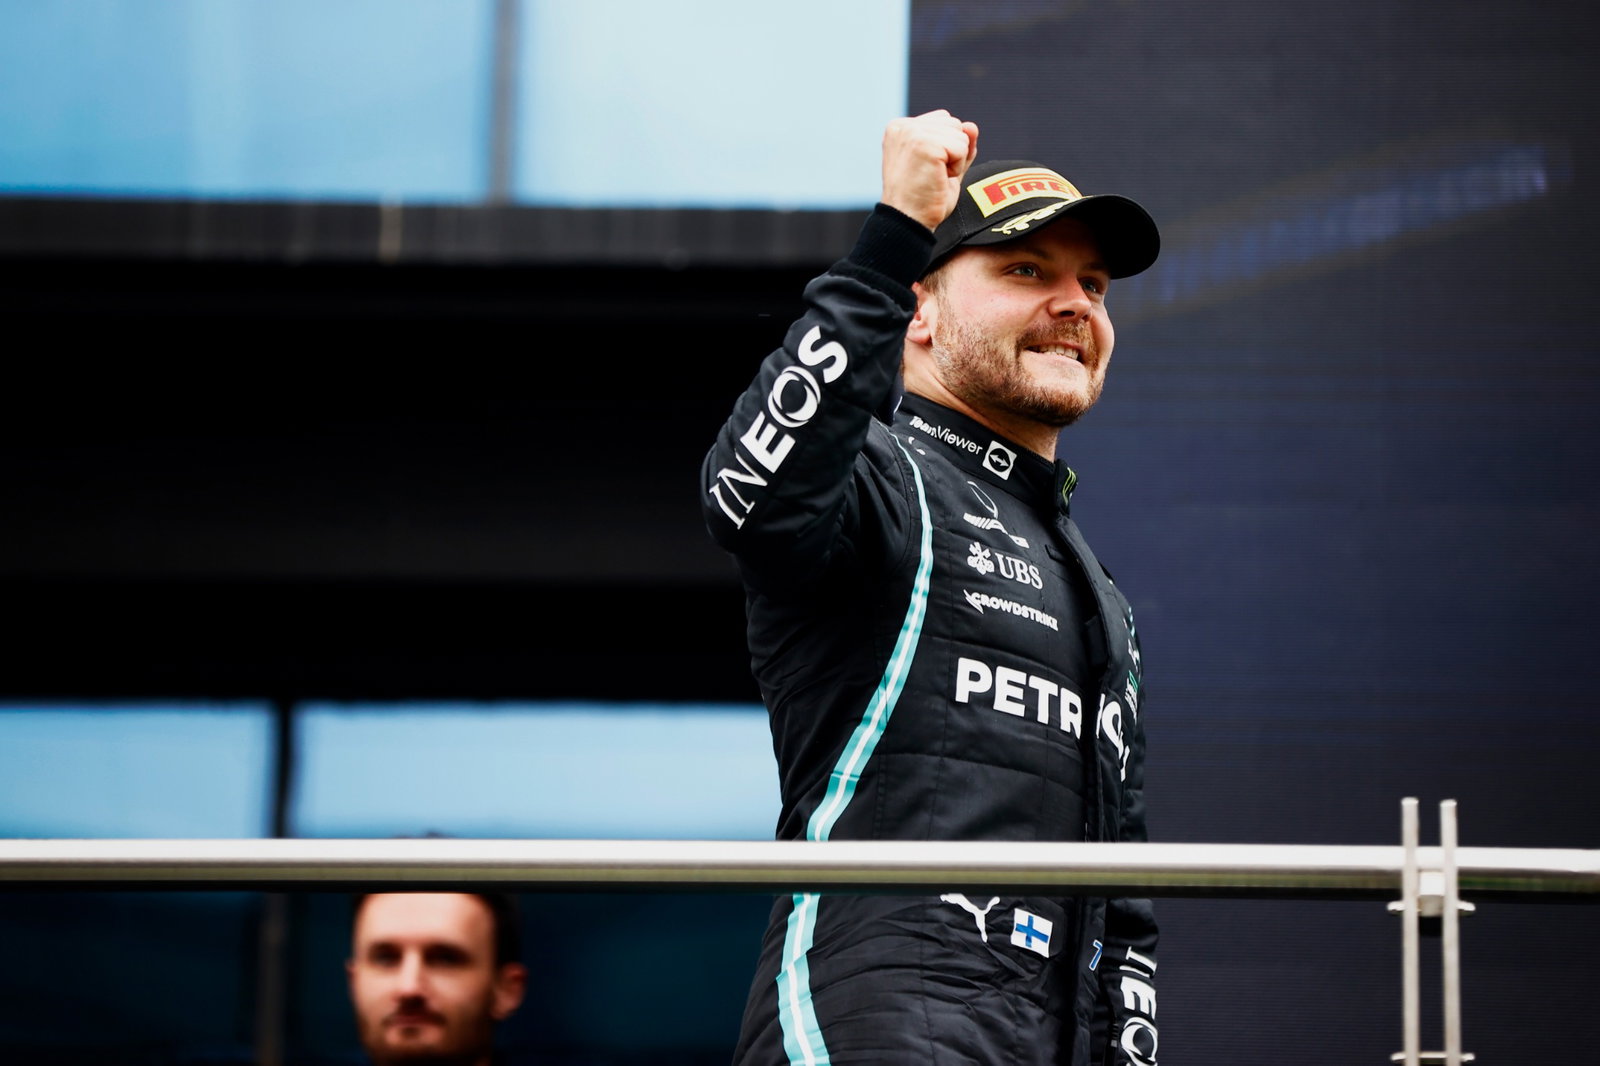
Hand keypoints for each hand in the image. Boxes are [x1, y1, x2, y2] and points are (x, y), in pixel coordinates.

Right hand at [881, 110, 979, 231]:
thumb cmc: (922, 200)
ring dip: (955, 161)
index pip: (944, 120)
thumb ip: (958, 145)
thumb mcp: (943, 166)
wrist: (909, 223)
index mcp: (900, 128)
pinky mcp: (924, 143)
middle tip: (931, 176)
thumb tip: (972, 126)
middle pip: (954, 123)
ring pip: (961, 134)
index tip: (925, 169)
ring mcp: (912, 133)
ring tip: (934, 178)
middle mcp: (903, 126)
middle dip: (952, 152)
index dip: (946, 149)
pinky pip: (962, 147)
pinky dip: (957, 168)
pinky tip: (938, 179)